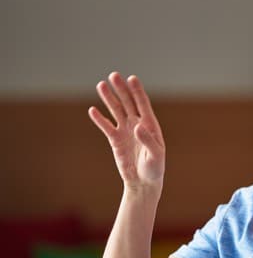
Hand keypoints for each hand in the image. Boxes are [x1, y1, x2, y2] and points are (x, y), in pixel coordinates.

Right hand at [89, 72, 165, 188]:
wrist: (143, 182)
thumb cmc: (154, 169)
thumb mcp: (155, 155)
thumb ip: (148, 140)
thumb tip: (138, 126)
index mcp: (150, 125)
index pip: (143, 104)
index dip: (137, 91)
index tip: (131, 78)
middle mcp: (137, 124)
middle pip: (128, 103)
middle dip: (121, 89)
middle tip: (113, 75)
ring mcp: (126, 131)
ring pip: (116, 111)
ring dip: (109, 98)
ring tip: (101, 85)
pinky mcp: (115, 140)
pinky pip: (106, 126)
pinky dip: (100, 119)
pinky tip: (92, 110)